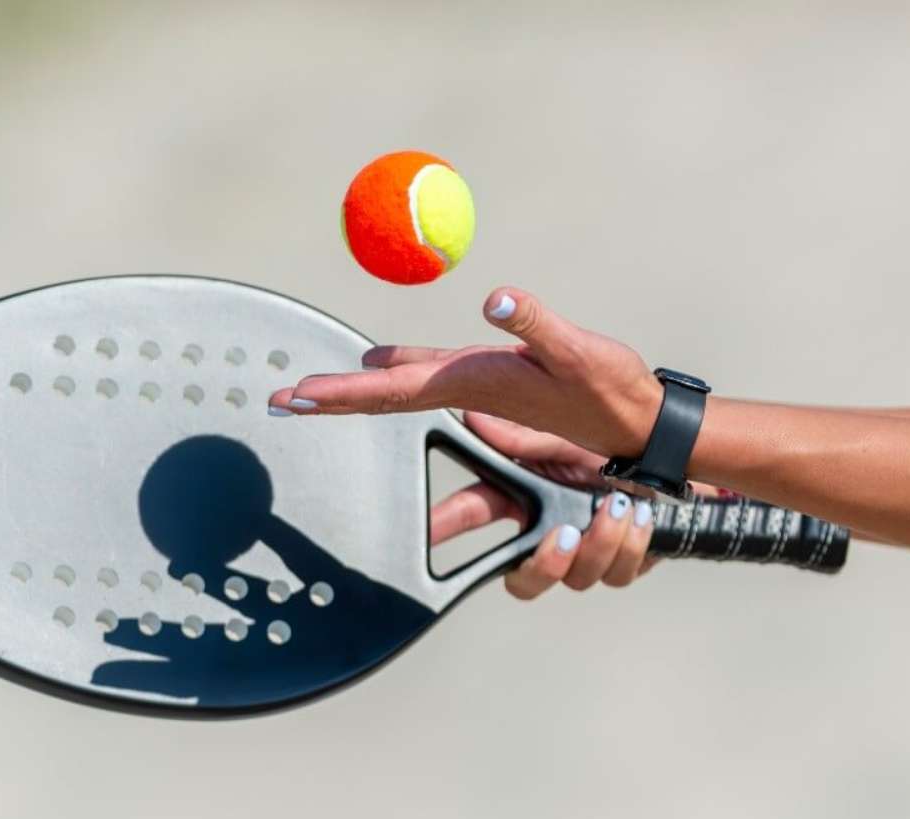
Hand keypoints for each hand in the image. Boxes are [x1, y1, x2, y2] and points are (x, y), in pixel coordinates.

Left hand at [267, 286, 663, 459]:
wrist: (633, 426)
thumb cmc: (610, 391)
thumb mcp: (579, 353)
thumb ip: (538, 326)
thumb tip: (493, 300)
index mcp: (474, 383)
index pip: (394, 389)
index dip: (343, 392)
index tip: (295, 399)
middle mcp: (464, 389)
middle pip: (382, 395)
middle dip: (329, 399)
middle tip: (277, 401)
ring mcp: (474, 387)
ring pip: (400, 387)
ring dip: (352, 389)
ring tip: (307, 392)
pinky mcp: (489, 379)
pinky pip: (426, 376)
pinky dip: (391, 372)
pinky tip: (373, 366)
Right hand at [431, 412, 658, 599]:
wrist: (673, 461)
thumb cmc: (615, 448)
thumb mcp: (567, 436)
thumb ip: (523, 437)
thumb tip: (476, 416)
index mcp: (524, 500)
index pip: (472, 515)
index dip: (442, 528)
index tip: (423, 534)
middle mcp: (549, 535)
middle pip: (522, 580)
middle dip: (543, 566)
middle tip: (562, 537)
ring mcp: (585, 556)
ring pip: (577, 579)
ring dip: (599, 546)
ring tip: (619, 508)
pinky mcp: (621, 565)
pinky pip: (619, 575)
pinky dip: (632, 545)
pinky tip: (642, 517)